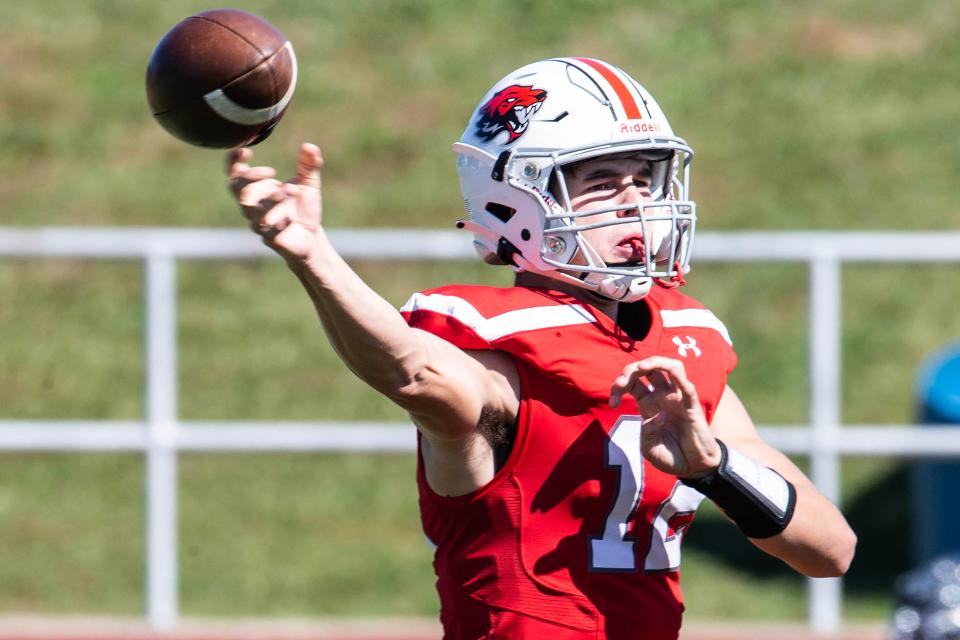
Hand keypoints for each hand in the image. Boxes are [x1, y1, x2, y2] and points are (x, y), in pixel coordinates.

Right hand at [227, 143, 323, 263]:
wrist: (312, 238)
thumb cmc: (303, 208)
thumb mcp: (309, 184)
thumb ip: (308, 165)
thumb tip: (310, 146)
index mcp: (258, 188)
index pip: (235, 173)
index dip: (234, 162)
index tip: (246, 151)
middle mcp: (254, 205)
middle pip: (237, 189)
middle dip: (250, 177)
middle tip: (271, 171)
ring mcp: (260, 222)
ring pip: (252, 210)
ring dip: (270, 199)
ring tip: (291, 190)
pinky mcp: (272, 239)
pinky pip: (269, 231)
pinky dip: (279, 223)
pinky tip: (290, 219)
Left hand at [609, 356, 720, 477]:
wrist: (692, 468)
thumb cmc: (670, 456)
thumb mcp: (649, 448)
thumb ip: (647, 432)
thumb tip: (658, 415)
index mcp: (647, 403)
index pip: (632, 381)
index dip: (619, 385)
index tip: (613, 404)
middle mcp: (662, 396)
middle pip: (648, 368)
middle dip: (630, 369)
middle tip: (621, 384)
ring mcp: (678, 399)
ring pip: (671, 367)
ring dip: (655, 362)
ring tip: (642, 368)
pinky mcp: (692, 407)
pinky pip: (687, 387)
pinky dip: (680, 377)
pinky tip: (671, 372)